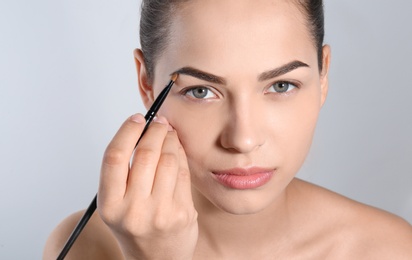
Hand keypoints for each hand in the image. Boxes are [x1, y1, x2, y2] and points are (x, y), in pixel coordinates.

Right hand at [97, 114, 197, 259]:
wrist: (157, 259)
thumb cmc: (135, 227)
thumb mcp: (117, 204)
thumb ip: (123, 173)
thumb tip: (141, 131)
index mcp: (110, 205)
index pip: (114, 157)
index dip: (126, 132)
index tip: (136, 119)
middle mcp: (133, 210)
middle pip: (144, 154)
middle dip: (154, 130)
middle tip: (158, 121)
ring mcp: (160, 212)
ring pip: (167, 159)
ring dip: (169, 139)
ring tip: (168, 132)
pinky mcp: (182, 212)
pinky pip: (182, 172)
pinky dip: (180, 154)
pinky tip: (177, 148)